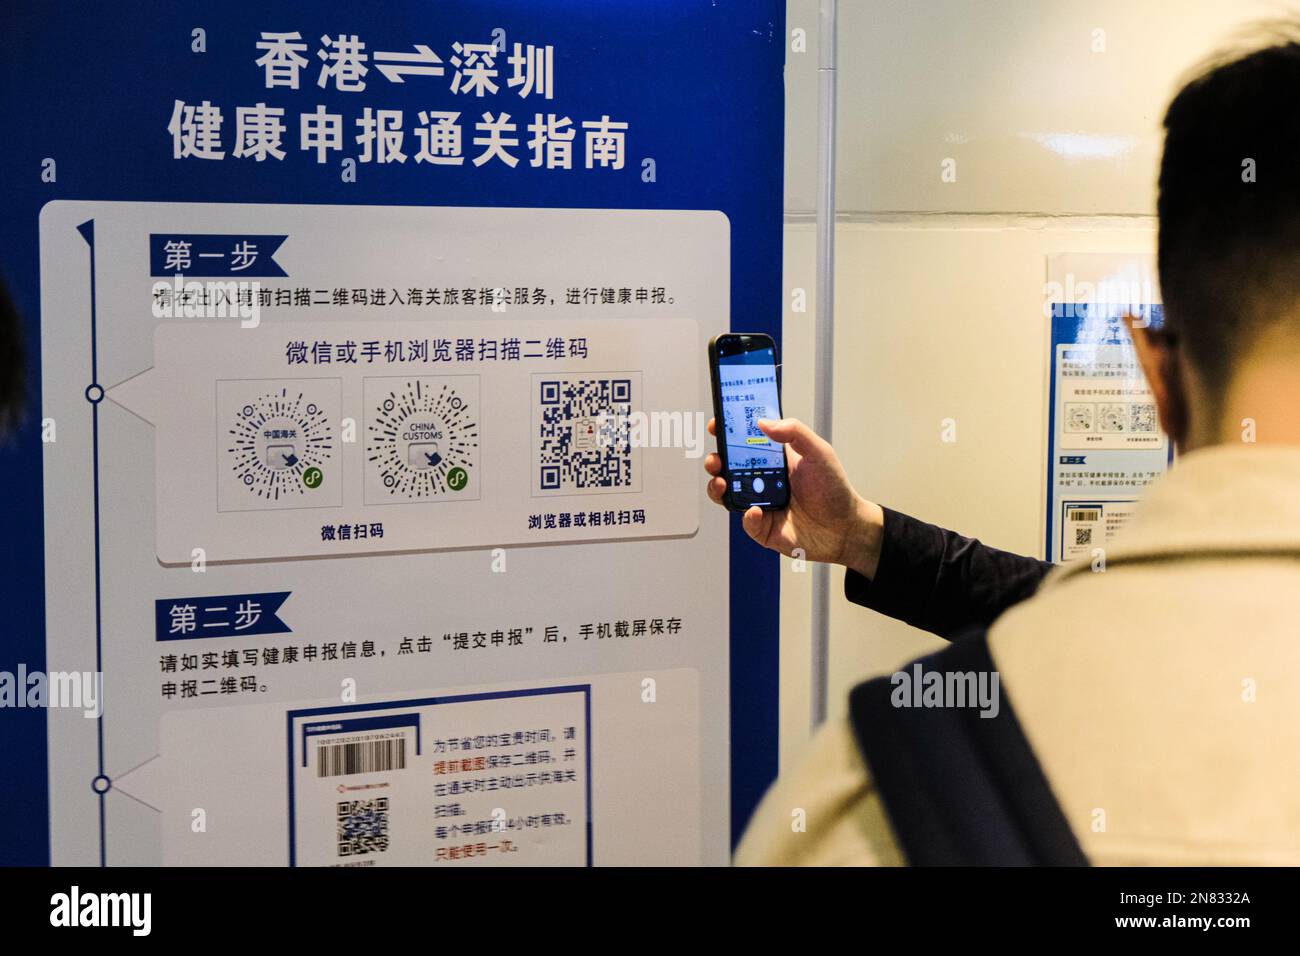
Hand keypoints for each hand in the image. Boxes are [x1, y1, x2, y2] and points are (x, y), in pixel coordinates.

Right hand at [703, 417, 885, 578]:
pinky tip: (756, 511)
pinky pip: (747, 522)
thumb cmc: (834, 490)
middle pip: (728, 468)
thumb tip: (764, 422)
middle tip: (716, 459)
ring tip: (723, 483)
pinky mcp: (763, 528)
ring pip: (728, 495)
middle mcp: (762, 480)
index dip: (727, 433)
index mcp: (773, 460)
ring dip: (718, 487)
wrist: (846, 528)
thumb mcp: (819, 452)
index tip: (717, 425)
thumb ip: (794, 432)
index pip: (743, 442)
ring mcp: (760, 504)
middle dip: (715, 461)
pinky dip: (747, 517)